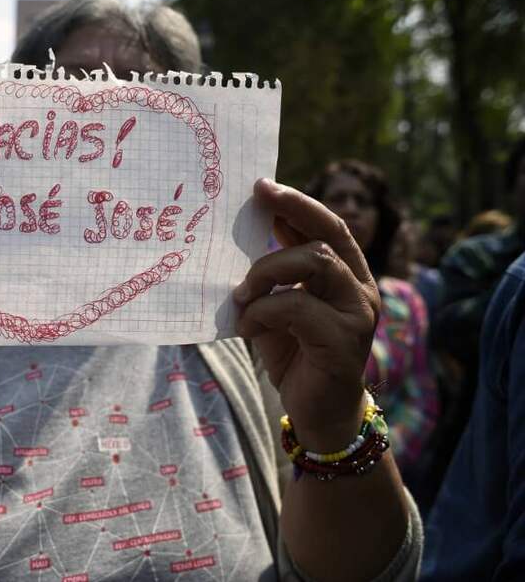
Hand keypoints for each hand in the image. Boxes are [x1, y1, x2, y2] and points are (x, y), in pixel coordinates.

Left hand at [234, 179, 379, 451]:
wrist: (318, 413)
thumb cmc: (295, 356)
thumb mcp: (278, 307)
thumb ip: (272, 277)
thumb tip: (244, 236)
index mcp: (346, 276)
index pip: (328, 226)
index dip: (297, 203)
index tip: (261, 187)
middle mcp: (359, 289)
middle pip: (326, 237)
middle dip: (287, 218)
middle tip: (252, 213)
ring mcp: (356, 314)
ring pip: (315, 263)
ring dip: (267, 272)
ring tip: (242, 295)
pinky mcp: (343, 341)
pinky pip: (296, 306)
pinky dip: (262, 311)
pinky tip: (247, 328)